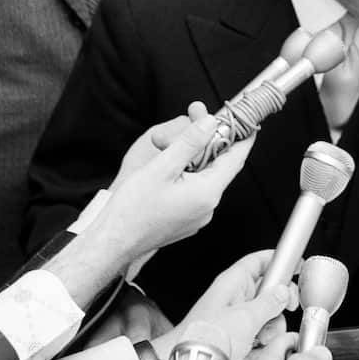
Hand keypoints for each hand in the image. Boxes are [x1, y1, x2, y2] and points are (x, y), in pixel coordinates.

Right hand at [99, 114, 253, 266]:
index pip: (235, 158)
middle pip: (220, 164)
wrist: (113, 241)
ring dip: (196, 155)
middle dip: (210, 140)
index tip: (245, 120)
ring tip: (173, 142)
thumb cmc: (132, 210)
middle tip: (198, 118)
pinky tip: (172, 164)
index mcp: (207, 193)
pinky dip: (189, 171)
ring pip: (207, 175)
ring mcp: (198, 214)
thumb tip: (210, 124)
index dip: (242, 136)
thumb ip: (190, 143)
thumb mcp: (162, 167)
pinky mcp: (187, 218)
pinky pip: (197, 188)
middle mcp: (208, 206)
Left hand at [155, 251, 293, 359]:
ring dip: (271, 327)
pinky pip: (257, 333)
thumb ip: (269, 303)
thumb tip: (284, 292)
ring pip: (265, 315)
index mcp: (233, 283)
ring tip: (263, 337)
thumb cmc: (206, 339)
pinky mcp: (235, 336)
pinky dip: (261, 341)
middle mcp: (234, 297)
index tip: (297, 266)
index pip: (259, 261)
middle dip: (279, 303)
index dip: (279, 260)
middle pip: (267, 290)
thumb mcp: (245, 318)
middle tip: (286, 308)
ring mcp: (234, 317)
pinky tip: (257, 349)